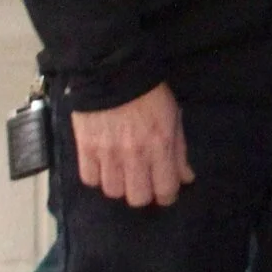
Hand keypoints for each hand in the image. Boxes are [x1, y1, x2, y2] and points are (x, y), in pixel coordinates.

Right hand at [71, 82, 194, 207]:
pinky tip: (104, 166)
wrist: (113, 73)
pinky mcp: (85, 149)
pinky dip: (97, 177)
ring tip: (123, 173)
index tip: (166, 192)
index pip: (166, 189)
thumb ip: (179, 151)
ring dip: (120, 185)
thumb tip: (186, 178)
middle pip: (137, 198)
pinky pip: (89, 179)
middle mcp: (135, 155)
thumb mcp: (174, 118)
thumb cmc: (150, 94)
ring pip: (113, 192)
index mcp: (161, 146)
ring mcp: (108, 154)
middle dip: (143, 194)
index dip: (168, 195)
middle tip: (144, 183)